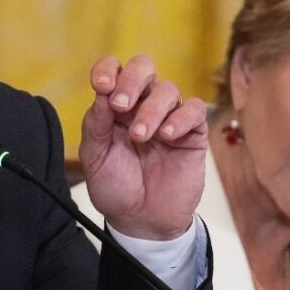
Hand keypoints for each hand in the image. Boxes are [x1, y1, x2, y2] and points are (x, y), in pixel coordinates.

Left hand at [78, 55, 207, 239]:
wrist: (140, 221)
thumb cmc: (116, 188)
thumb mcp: (95, 158)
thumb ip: (96, 125)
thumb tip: (102, 92)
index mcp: (115, 107)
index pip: (113, 70)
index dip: (107, 70)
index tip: (102, 85)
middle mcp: (142, 105)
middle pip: (144, 68)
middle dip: (132, 79)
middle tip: (121, 105)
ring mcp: (168, 118)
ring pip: (168, 90)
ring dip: (152, 109)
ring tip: (140, 136)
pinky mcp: (192, 134)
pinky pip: (194, 111)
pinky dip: (180, 118)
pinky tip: (166, 136)